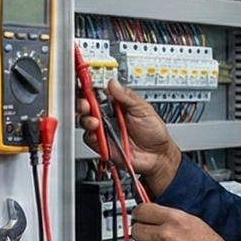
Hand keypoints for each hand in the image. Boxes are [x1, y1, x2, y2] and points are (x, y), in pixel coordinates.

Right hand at [77, 80, 180, 194]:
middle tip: (87, 104)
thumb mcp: (144, 110)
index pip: (99, 93)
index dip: (91, 90)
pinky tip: (97, 132)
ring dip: (86, 118)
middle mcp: (108, 116)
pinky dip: (90, 134)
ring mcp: (104, 129)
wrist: (157, 156)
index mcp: (118, 104)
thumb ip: (127, 97)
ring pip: (84, 120)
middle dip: (83, 103)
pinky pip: (88, 137)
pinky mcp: (101, 143)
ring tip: (94, 121)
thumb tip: (113, 84)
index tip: (87, 87)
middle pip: (87, 106)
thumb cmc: (154, 133)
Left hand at [130, 203, 235, 240]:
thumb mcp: (195, 223)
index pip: (142, 211)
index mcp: (174, 220)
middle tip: (153, 238)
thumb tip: (154, 216)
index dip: (140, 214)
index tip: (140, 218)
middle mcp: (164, 236)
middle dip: (143, 234)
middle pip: (136, 230)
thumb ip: (171, 218)